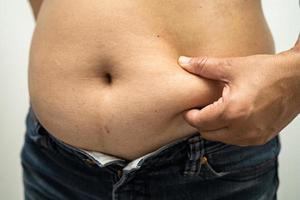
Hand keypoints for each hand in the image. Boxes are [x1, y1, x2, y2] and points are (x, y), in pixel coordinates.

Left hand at [178, 41, 299, 145]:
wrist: (299, 78)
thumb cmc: (269, 71)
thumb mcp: (232, 66)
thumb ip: (203, 66)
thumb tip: (183, 62)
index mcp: (232, 112)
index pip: (198, 122)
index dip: (189, 114)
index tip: (189, 107)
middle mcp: (242, 129)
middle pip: (207, 133)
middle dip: (201, 121)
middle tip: (202, 107)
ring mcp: (253, 137)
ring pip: (220, 139)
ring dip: (214, 128)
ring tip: (217, 110)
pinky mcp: (261, 138)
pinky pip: (236, 140)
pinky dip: (229, 131)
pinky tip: (232, 116)